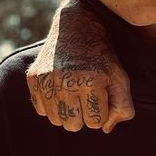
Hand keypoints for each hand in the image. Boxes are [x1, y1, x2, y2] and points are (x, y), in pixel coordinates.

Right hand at [26, 0, 133, 132]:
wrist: (77, 26)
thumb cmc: (102, 56)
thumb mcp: (120, 78)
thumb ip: (122, 107)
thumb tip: (105, 129)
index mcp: (90, 81)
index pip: (96, 123)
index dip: (101, 111)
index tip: (100, 94)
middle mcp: (65, 81)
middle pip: (73, 125)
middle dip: (83, 114)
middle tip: (86, 93)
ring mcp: (46, 79)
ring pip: (56, 120)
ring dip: (66, 110)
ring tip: (73, 90)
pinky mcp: (33, 77)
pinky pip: (41, 110)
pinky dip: (51, 103)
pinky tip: (59, 87)